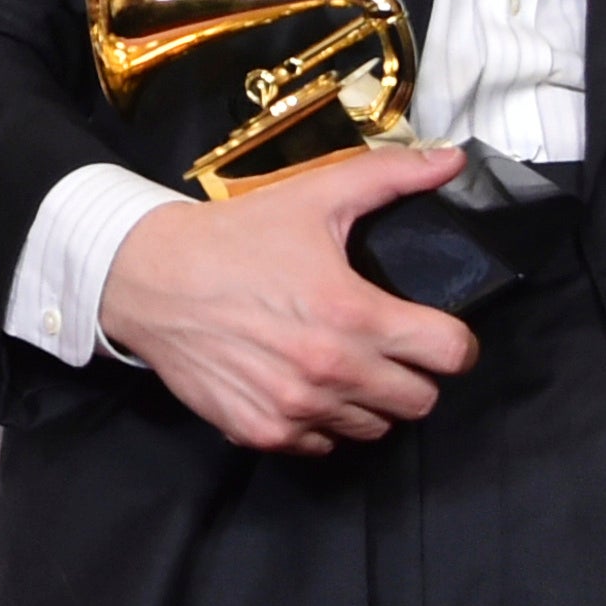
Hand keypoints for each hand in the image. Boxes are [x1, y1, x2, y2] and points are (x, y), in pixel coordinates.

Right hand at [93, 143, 479, 454]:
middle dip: (414, 373)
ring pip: (373, 428)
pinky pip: (321, 445)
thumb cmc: (236, 237)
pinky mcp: (262, 432)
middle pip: (420, 402)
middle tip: (389, 347)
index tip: (436, 331)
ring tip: (345, 364)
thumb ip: (391, 177)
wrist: (150, 278)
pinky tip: (303, 384)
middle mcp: (331, 372)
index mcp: (354, 315)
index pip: (450, 354)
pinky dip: (321, 422)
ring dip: (369, 400)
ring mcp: (296, 409)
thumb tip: (452, 160)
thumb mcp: (315, 195)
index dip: (454, 341)